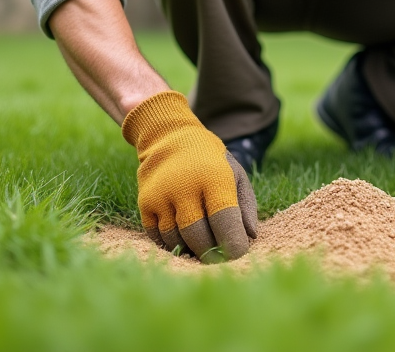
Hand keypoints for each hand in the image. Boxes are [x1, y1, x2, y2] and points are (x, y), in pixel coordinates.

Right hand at [121, 91, 257, 262]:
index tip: (238, 252)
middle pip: (198, 237)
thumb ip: (246, 206)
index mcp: (214, 178)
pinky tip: (182, 236)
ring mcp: (161, 195)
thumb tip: (250, 238)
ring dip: (190, 249)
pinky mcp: (145, 203)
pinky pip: (157, 236)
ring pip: (176, 240)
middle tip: (219, 256)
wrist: (170, 138)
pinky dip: (171, 243)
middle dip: (212, 253)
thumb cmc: (211, 163)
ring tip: (201, 244)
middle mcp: (185, 186)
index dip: (233, 244)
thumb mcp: (235, 175)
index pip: (224, 222)